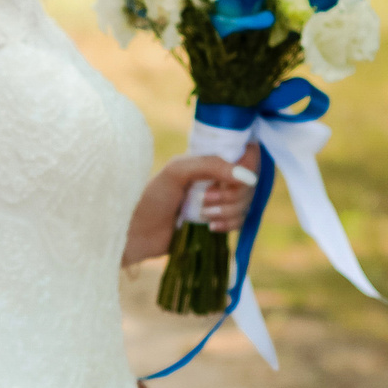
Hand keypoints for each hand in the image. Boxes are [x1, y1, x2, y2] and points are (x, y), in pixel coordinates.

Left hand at [121, 147, 259, 267]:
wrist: (138, 233)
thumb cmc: (152, 197)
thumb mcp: (177, 171)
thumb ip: (211, 166)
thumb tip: (249, 178)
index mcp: (208, 160)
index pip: (246, 154)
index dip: (246, 167)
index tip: (231, 179)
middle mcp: (216, 177)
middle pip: (249, 183)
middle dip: (232, 195)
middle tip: (206, 199)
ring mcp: (218, 200)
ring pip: (245, 203)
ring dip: (228, 211)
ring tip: (204, 215)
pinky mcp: (218, 221)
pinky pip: (239, 221)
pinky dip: (229, 224)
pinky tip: (210, 227)